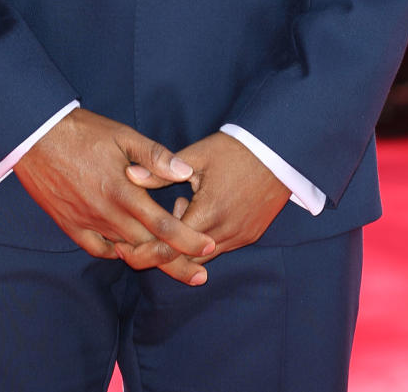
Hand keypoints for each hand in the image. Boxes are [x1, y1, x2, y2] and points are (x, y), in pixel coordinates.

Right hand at [13, 109, 214, 284]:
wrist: (36, 136)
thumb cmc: (83, 131)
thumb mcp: (122, 135)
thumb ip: (155, 156)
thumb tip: (185, 172)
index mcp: (123, 191)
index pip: (163, 225)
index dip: (188, 241)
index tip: (209, 248)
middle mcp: (107, 213)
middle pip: (148, 248)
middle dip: (176, 262)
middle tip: (199, 274)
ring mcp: (87, 223)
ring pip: (125, 252)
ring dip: (148, 259)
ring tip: (170, 266)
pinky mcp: (71, 226)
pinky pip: (99, 250)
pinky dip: (117, 253)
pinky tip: (128, 250)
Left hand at [118, 132, 289, 273]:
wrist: (278, 149)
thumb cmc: (234, 149)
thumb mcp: (196, 155)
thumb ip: (161, 171)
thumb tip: (129, 175)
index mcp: (210, 212)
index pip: (171, 245)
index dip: (149, 247)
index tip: (131, 243)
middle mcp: (226, 231)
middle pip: (186, 258)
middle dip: (165, 249)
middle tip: (148, 233)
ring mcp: (241, 236)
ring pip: (205, 256)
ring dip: (186, 244)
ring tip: (178, 212)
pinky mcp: (251, 235)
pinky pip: (222, 248)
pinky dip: (205, 241)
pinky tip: (199, 213)